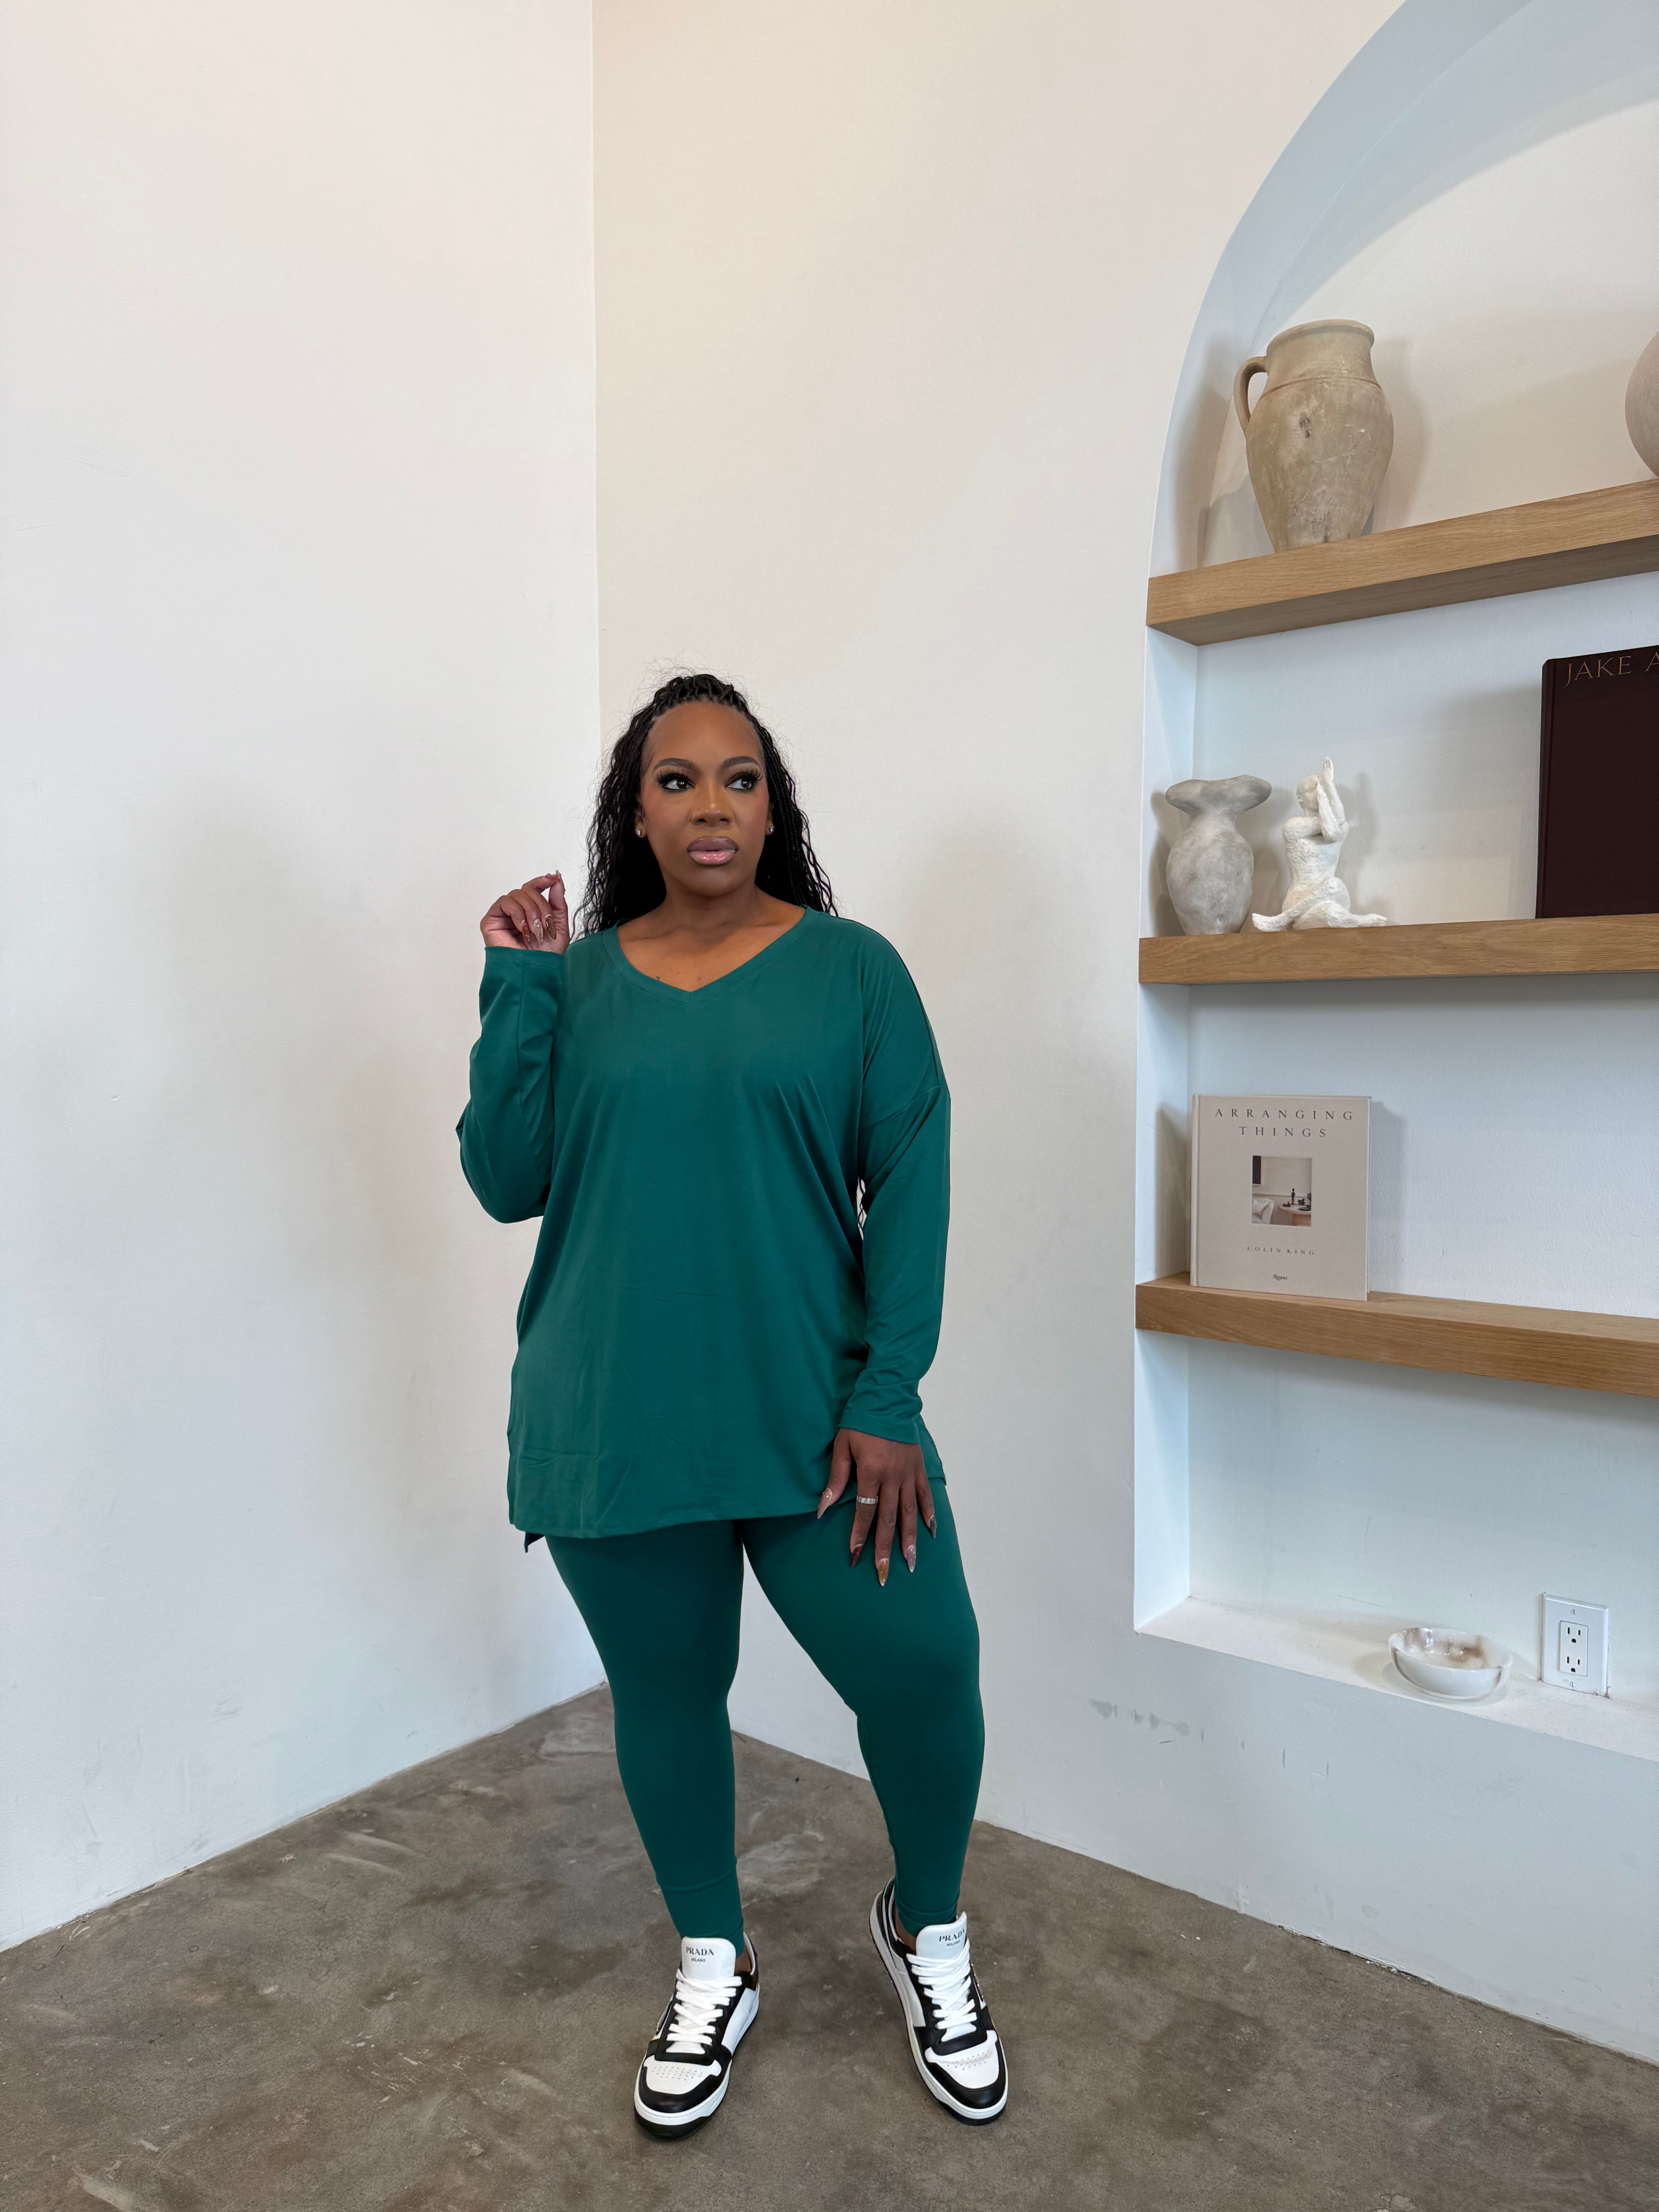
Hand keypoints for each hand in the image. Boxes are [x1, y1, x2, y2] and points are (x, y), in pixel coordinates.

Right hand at [481, 873, 568, 952]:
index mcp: (530, 912)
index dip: (542, 881)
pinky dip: (517, 913)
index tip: (552, 879)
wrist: (534, 971)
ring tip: (535, 930)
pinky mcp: (491, 920)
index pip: (532, 888)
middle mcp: (515, 912)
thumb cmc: (545, 955)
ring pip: (517, 894)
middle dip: (540, 905)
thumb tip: (557, 880)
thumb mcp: (558, 925)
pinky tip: (523, 929)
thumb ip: (558, 902)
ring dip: (530, 911)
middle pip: (527, 890)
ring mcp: (503, 916)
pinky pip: (504, 902)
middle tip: (545, 923)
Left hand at [818, 1428, 934, 1584]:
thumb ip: (835, 1479)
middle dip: (885, 1548)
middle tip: (883, 1574)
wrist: (887, 1399)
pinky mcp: (920, 1468)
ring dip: (909, 1540)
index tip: (854, 1556)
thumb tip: (821, 1509)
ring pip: (910, 1513)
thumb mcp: (842, 1447)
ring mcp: (909, 1474)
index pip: (864, 1512)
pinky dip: (929, 1515)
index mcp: (871, 1472)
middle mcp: (893, 1477)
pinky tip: (930, 1533)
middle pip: (888, 1519)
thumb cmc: (859, 1423)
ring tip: (910, 1563)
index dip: (859, 1535)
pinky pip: (926, 1496)